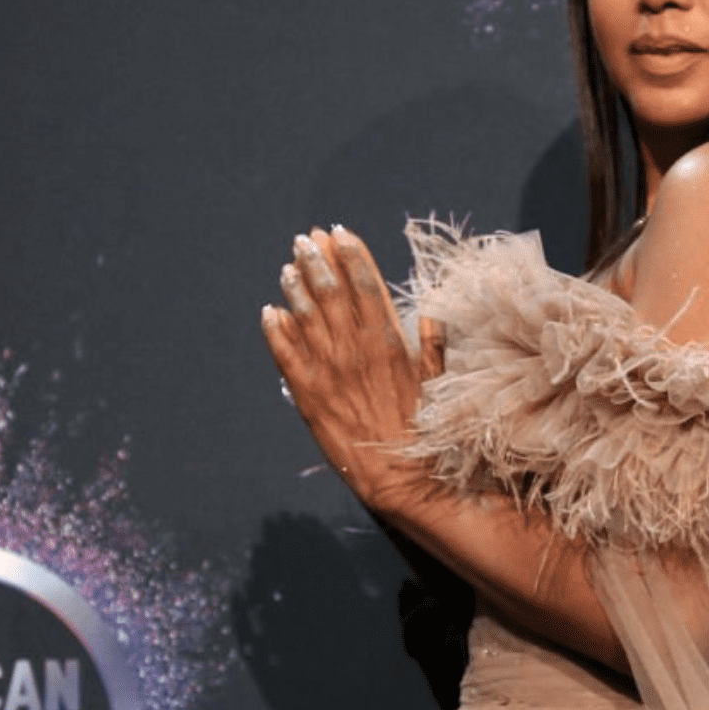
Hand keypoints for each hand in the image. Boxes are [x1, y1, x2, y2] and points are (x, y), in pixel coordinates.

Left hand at [261, 226, 442, 513]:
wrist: (400, 478)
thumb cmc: (424, 432)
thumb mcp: (438, 384)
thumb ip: (434, 346)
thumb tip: (430, 312)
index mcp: (390, 342)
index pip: (367, 284)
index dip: (351, 255)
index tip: (340, 232)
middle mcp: (357, 350)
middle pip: (332, 292)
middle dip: (318, 260)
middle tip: (306, 238)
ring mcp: (330, 370)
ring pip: (306, 316)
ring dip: (295, 287)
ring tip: (289, 266)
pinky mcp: (308, 395)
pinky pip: (285, 355)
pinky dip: (275, 330)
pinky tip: (270, 311)